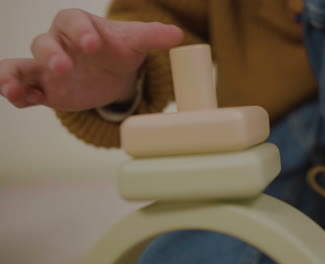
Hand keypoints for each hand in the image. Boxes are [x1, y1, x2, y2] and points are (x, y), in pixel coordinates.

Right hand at [0, 8, 182, 109]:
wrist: (113, 74)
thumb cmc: (120, 51)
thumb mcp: (136, 43)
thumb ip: (153, 37)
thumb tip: (178, 35)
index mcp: (79, 25)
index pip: (73, 21)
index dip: (80, 31)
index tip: (92, 44)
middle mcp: (58, 43)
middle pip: (44, 43)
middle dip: (51, 55)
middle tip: (64, 68)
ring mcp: (46, 67)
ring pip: (21, 65)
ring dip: (13, 75)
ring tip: (13, 88)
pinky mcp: (44, 88)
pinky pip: (24, 88)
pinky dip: (19, 95)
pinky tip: (21, 101)